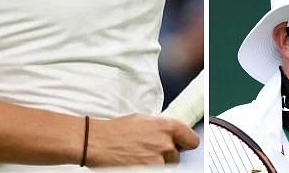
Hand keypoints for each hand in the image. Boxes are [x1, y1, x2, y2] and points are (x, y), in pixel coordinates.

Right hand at [84, 114, 199, 165]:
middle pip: (177, 156)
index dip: (185, 144)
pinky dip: (147, 169)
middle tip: (150, 152)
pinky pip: (156, 171)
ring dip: (157, 164)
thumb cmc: (116, 130)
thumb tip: (171, 135)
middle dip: (167, 155)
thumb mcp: (144, 120)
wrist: (96, 142)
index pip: (192, 141)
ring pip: (166, 166)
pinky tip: (136, 163)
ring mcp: (157, 160)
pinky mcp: (148, 172)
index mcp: (167, 127)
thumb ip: (161, 128)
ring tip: (140, 157)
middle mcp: (165, 143)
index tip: (181, 146)